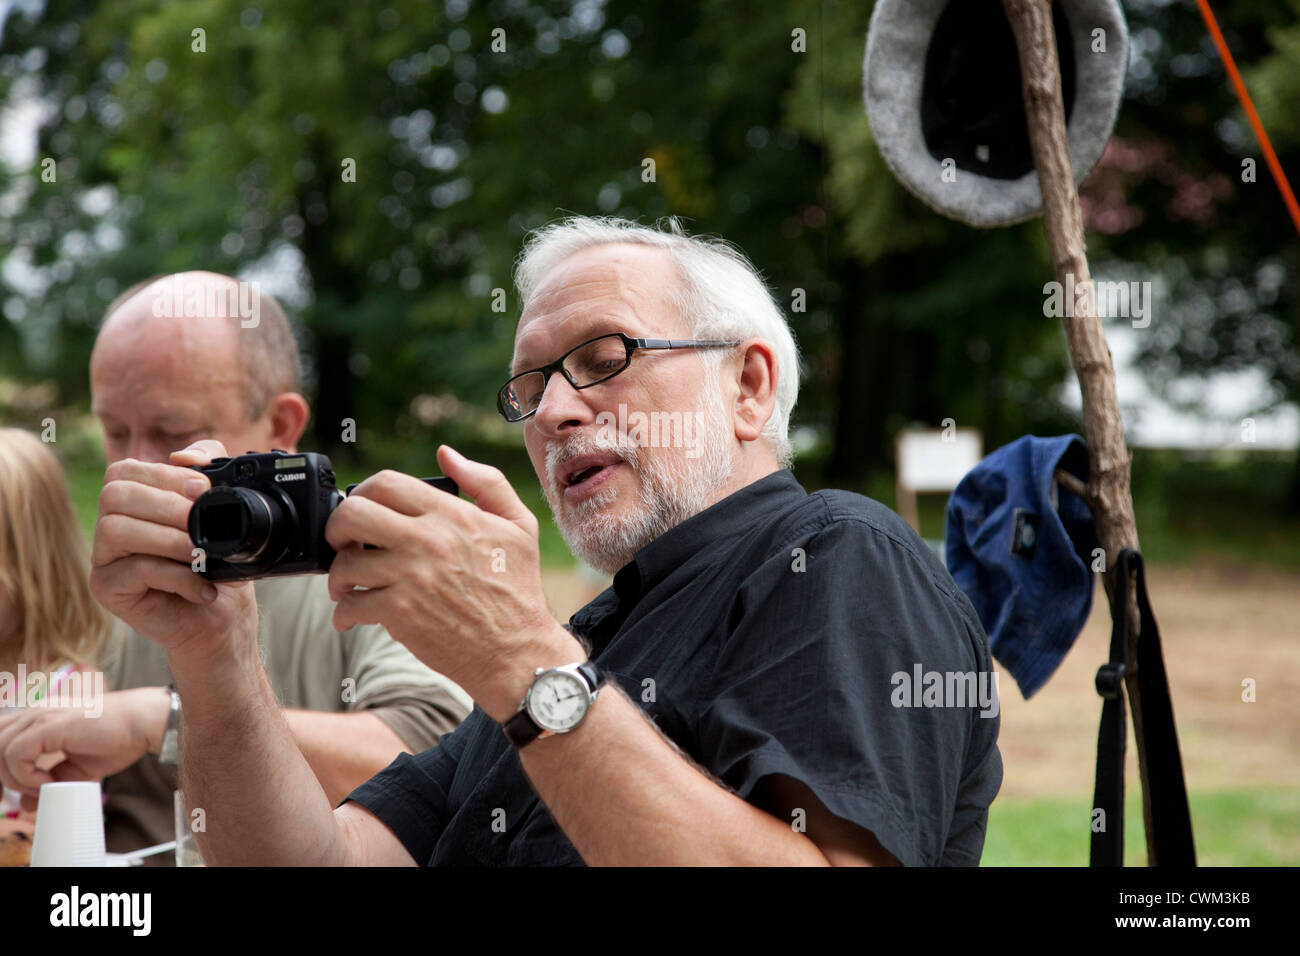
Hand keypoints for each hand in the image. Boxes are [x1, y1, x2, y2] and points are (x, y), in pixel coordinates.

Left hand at [0, 688, 168, 794]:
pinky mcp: (47, 725)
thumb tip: (28, 805)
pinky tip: (48, 781)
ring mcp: (40, 716)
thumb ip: (49, 783)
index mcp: (40, 718)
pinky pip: (15, 755)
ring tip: (44, 787)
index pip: (1, 738)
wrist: (141, 723)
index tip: (24, 788)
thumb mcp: (76, 769)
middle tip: (31, 790)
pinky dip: (25, 775)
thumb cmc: (117, 739)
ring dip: (15, 778)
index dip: (5, 768)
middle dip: (5, 774)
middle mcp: (35, 713)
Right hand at [89, 440, 257, 661]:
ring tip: (202, 556)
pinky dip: (177, 575)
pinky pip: (134, 570)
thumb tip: (185, 456)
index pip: (124, 470)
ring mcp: (105, 558)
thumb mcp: (224, 513)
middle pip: (115, 494)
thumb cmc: (221, 566)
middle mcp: (112, 525)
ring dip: (169, 539)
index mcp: (135, 502)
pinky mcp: (107, 589)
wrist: (223, 620)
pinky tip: (202, 587)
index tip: (202, 489)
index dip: (164, 475)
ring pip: (116, 529)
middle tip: (200, 525)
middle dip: (166, 505)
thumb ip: (207, 473)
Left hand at [325, 445, 580, 720]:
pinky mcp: (400, 614)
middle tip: (343, 543)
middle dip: (336, 528)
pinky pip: (350, 605)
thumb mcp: (519, 525)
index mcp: (452, 514)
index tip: (363, 509)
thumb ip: (486, 481)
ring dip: (338, 576)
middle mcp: (428, 540)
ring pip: (344, 563)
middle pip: (351, 514)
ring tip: (348, 585)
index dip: (362, 492)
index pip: (385, 483)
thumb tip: (446, 454)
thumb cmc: (519, 589)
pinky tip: (352, 615)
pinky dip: (344, 613)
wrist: (518, 650)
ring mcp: (411, 577)